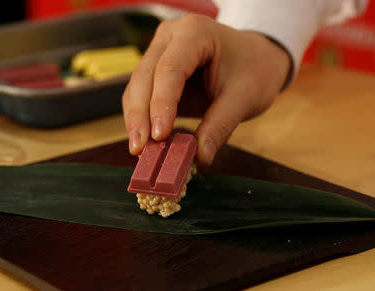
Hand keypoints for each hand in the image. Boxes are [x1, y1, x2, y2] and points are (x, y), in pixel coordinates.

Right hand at [122, 14, 289, 164]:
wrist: (256, 59)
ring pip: (136, 88)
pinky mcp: (155, 71)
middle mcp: (170, 37)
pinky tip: (144, 141)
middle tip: (139, 149)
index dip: (161, 104)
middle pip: (145, 77)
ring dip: (135, 120)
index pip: (170, 69)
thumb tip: (200, 157)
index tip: (159, 135)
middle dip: (140, 116)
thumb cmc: (254, 70)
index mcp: (195, 32)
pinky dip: (140, 119)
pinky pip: (140, 96)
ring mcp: (159, 51)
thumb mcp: (244, 97)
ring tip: (140, 150)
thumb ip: (220, 125)